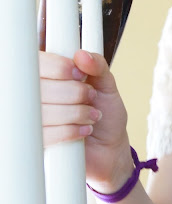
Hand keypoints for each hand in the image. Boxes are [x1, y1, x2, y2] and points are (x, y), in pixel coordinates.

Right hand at [40, 50, 132, 190]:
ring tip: (91, 114)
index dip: (58, 66)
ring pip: (42, 110)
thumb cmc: (105, 113)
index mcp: (48, 75)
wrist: (109, 148)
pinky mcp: (34, 141)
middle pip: (39, 86)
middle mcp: (34, 95)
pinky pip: (44, 133)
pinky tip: (83, 129)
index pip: (37, 62)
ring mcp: (30, 118)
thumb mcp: (107, 85)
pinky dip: (70, 130)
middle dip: (74, 92)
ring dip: (76, 112)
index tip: (80, 74)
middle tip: (90, 96)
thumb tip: (83, 55)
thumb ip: (98, 66)